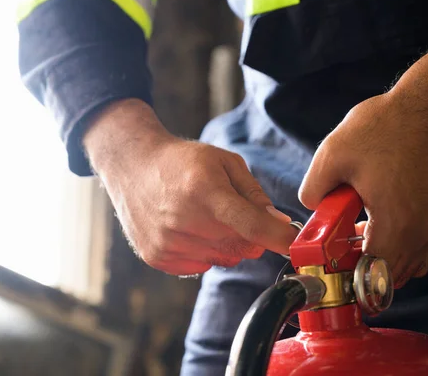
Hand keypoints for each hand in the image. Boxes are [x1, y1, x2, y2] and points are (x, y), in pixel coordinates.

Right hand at [83, 99, 296, 275]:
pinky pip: (202, 265)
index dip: (279, 238)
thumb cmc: (182, 161)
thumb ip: (254, 193)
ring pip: (224, 259)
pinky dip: (204, 251)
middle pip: (243, 247)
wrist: (132, 167)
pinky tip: (188, 228)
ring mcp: (168, 243)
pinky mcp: (157, 257)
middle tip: (234, 212)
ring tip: (205, 216)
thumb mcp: (223, 162)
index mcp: (205, 191)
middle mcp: (185, 221)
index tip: (295, 244)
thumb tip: (279, 223)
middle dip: (251, 235)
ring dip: (226, 243)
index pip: (253, 226)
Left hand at [299, 52, 427, 287]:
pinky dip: (397, 248)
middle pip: (391, 274)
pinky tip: (376, 226)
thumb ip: (313, 190)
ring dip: (381, 260)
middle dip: (362, 269)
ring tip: (356, 237)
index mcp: (395, 221)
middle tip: (339, 250)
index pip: (373, 273)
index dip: (349, 277)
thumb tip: (312, 209)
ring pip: (408, 264)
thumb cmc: (383, 127)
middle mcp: (421, 230)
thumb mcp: (332, 155)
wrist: (426, 107)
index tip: (332, 268)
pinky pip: (419, 248)